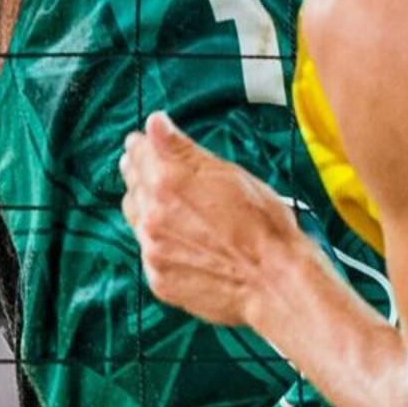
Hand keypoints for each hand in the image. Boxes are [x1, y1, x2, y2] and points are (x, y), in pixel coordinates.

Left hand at [122, 113, 309, 330]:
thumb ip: (183, 148)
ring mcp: (153, 249)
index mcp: (169, 180)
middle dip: (142, 174)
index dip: (143, 145)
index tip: (145, 144)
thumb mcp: (229, 174)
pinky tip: (183, 241)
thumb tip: (155, 123)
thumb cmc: (264, 227)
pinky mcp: (158, 278)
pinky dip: (160, 242)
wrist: (274, 283)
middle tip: (158, 172)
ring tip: (174, 208)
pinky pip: (149, 252)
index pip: (137, 151)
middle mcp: (153, 214)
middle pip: (133, 184)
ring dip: (148, 208)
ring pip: (137, 218)